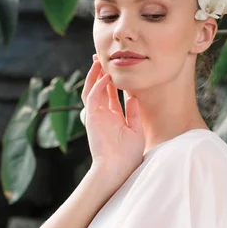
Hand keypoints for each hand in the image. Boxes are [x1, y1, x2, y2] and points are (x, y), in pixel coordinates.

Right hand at [81, 54, 144, 177]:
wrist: (118, 169)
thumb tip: (134, 97)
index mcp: (113, 118)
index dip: (111, 82)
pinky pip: (92, 98)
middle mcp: (103, 115)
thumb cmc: (128, 155)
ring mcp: (96, 116)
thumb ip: (134, 114)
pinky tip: (105, 76)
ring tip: (98, 61)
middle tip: (101, 58)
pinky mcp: (92, 118)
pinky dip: (97, 86)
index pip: (110, 95)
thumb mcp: (135, 130)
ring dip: (94, 76)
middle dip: (99, 73)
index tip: (115, 69)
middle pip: (98, 89)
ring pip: (91, 90)